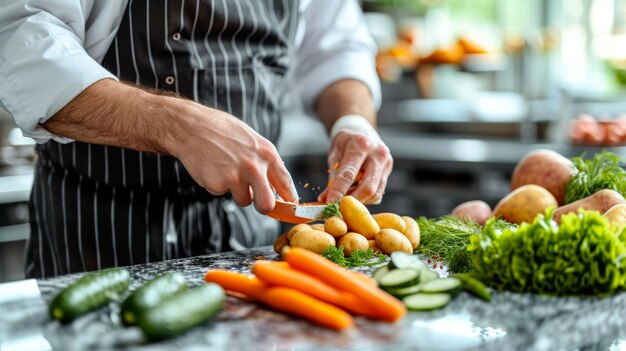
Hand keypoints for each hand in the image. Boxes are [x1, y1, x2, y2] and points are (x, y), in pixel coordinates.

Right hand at [166, 99, 297, 213]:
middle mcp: (254, 166)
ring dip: (236, 191)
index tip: (290, 206)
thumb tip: (276, 184)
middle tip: (258, 201)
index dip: (289, 198)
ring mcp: (235, 176)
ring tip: (226, 169)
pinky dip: (218, 185)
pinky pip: (223, 193)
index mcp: (267, 153)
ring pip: (243, 200)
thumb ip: (265, 161)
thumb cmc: (222, 131)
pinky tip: (213, 168)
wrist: (192, 126)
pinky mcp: (218, 184)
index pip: (285, 182)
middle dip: (264, 207)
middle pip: (267, 204)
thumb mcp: (252, 140)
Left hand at [318, 117, 392, 204]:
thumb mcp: (334, 154)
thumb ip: (332, 177)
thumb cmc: (345, 143)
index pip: (349, 174)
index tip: (329, 204)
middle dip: (352, 201)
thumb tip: (325, 200)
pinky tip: (355, 192)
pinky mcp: (389, 171)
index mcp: (361, 144)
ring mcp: (387, 162)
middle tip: (337, 207)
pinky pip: (378, 192)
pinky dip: (365, 197)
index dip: (338, 191)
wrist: (361, 131)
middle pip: (367, 187)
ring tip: (345, 197)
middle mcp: (378, 153)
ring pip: (375, 193)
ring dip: (358, 201)